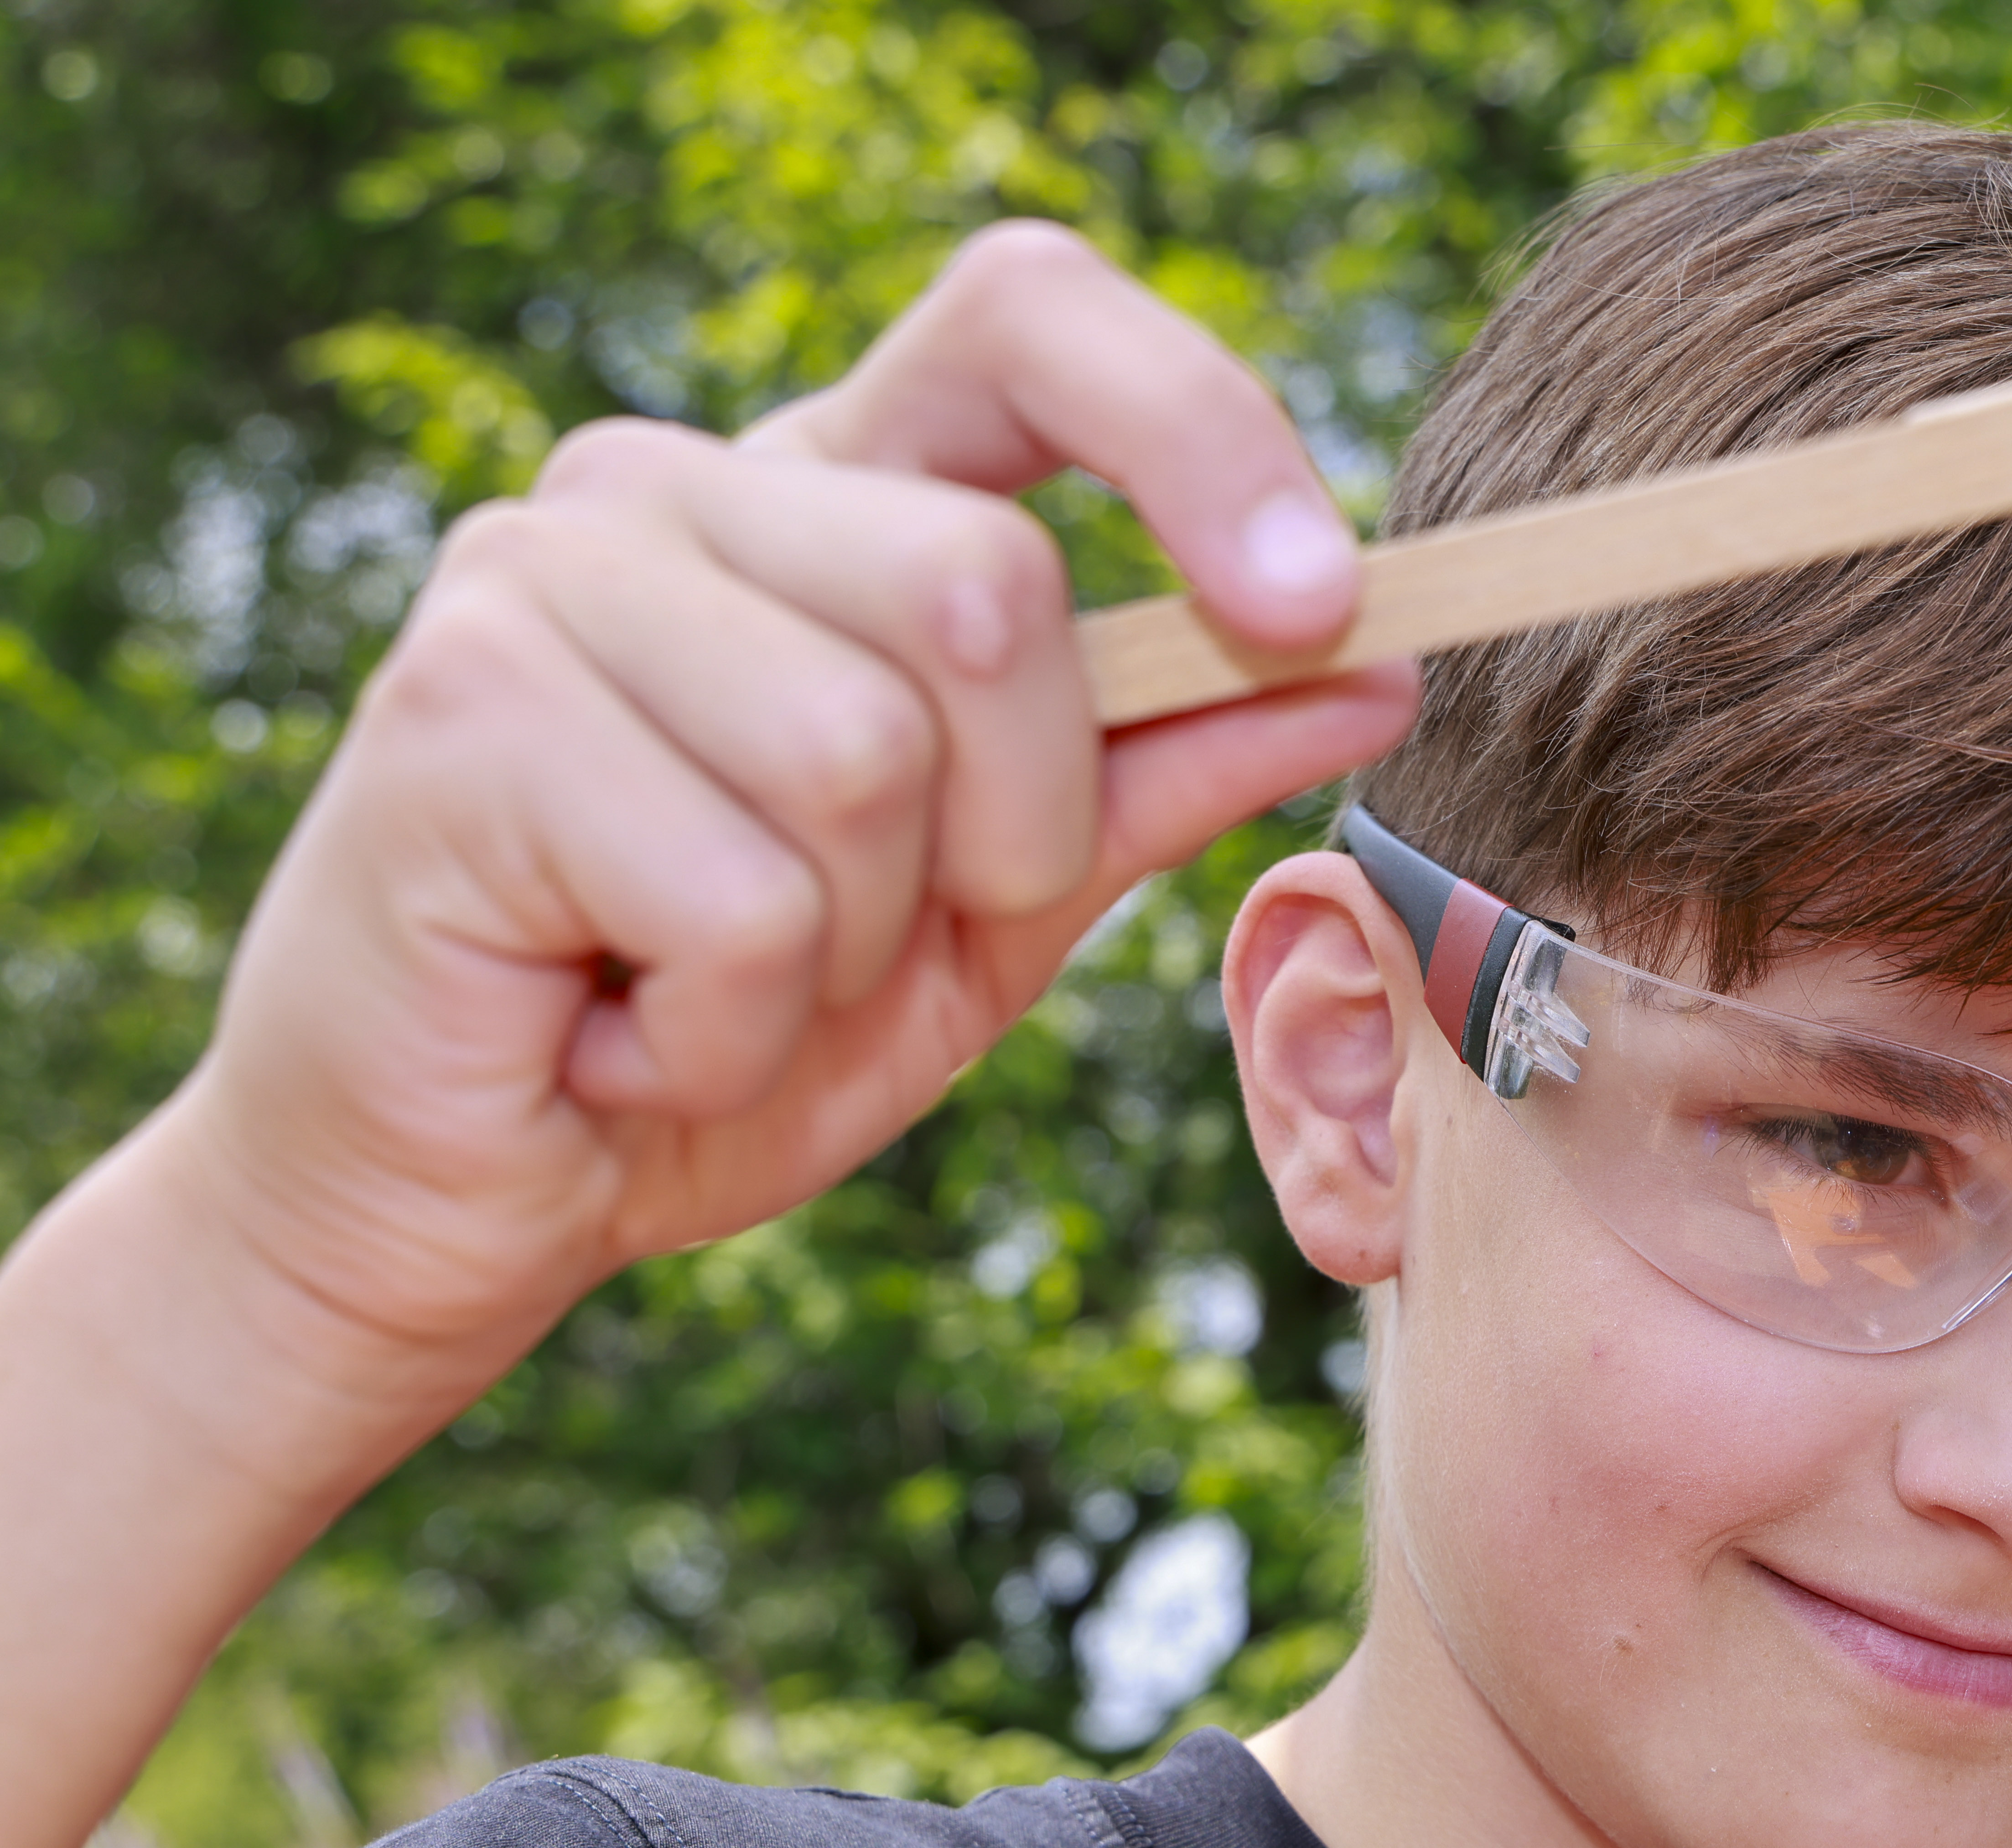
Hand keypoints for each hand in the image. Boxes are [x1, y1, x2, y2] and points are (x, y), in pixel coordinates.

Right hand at [0, 220, 1413, 1847]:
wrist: (488, 1190)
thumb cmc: (735, 1029)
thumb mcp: (1001, 905)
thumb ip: (1167, 769)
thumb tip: (1378, 668)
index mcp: (823, 494)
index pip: (1027, 320)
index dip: (1196, 430)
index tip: (1317, 604)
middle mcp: (671, 486)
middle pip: (986, 588)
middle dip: (1005, 826)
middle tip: (880, 935)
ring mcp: (546, 581)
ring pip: (866, 756)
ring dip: (848, 947)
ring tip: (729, 986)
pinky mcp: (459, 715)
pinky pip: (745, 898)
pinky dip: (731, 1027)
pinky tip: (630, 1031)